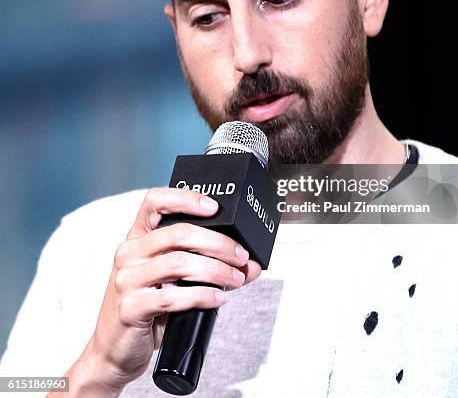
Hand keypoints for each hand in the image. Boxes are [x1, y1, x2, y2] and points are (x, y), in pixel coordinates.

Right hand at [70, 187, 260, 394]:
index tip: (214, 207)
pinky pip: (172, 296)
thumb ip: (211, 266)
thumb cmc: (149, 308)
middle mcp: (129, 252)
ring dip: (215, 270)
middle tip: (240, 255)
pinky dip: (202, 295)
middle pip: (178, 233)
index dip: (185, 198)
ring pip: (178, 263)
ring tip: (235, 278)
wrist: (115, 351)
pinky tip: (218, 298)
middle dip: (217, 243)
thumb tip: (251, 265)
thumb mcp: (176, 281)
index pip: (155, 201)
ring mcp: (127, 279)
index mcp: (138, 237)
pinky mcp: (130, 307)